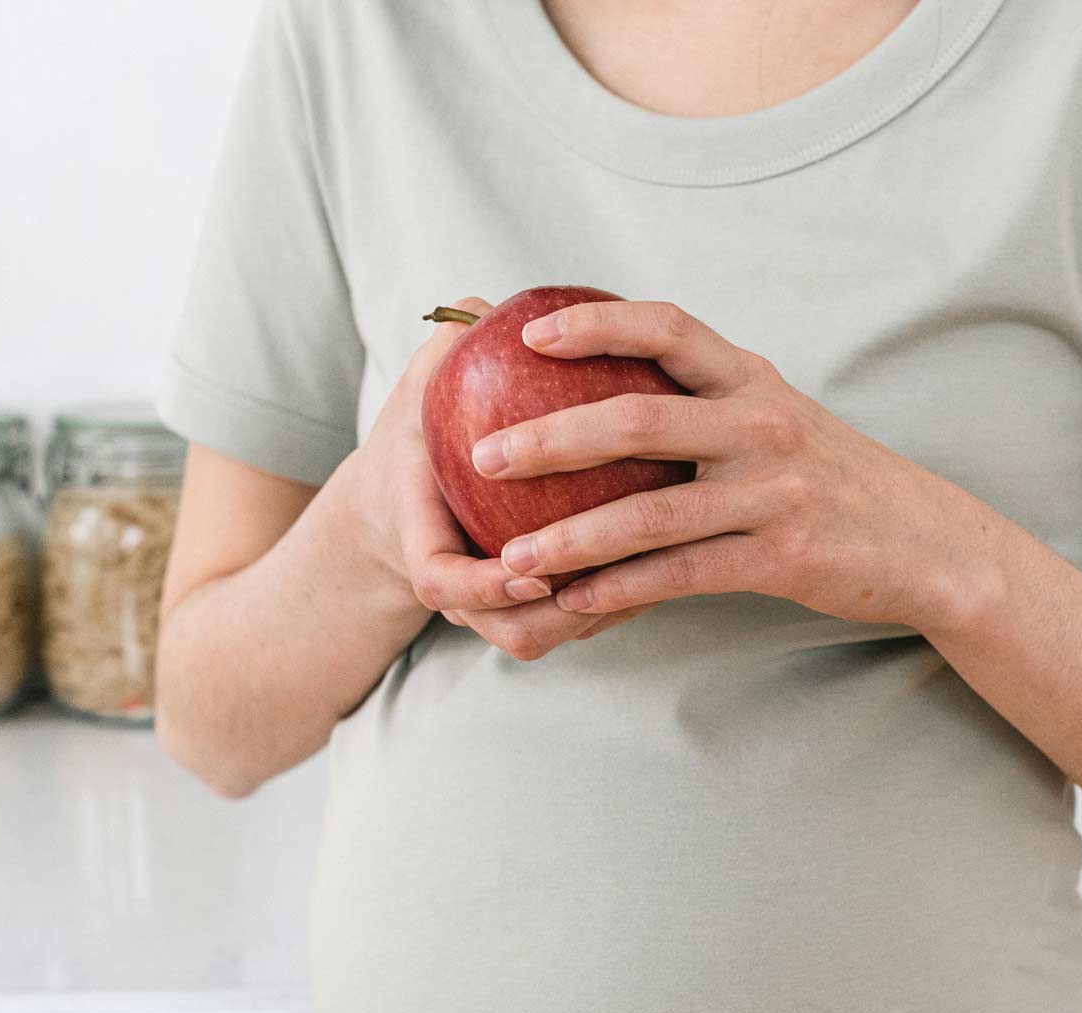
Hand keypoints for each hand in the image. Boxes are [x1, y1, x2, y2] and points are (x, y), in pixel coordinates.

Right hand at [356, 295, 656, 659]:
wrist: (408, 498)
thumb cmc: (424, 432)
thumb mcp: (421, 387)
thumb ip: (447, 347)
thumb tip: (487, 304)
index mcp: (419, 536)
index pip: (438, 579)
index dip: (484, 586)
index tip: (530, 567)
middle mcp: (459, 587)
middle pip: (510, 631)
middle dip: (559, 616)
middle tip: (620, 575)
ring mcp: (491, 611)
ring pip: (547, 638)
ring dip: (602, 614)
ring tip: (661, 567)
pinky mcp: (527, 616)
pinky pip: (576, 624)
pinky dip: (617, 603)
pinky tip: (672, 559)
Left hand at [466, 300, 1002, 633]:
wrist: (924, 542)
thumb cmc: (835, 481)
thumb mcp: (780, 421)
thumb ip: (709, 404)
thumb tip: (611, 397)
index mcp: (754, 381)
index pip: (667, 328)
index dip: (595, 324)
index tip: (530, 332)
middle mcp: (761, 425)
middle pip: (637, 416)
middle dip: (551, 435)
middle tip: (486, 454)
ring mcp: (772, 492)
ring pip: (648, 512)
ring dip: (571, 537)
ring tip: (512, 556)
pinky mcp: (779, 555)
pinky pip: (680, 574)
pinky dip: (620, 590)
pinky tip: (575, 603)